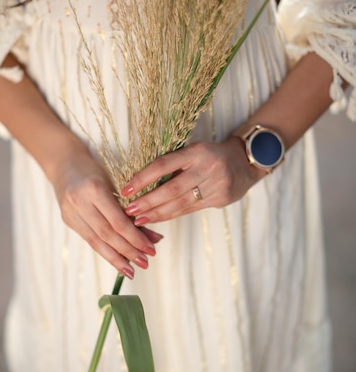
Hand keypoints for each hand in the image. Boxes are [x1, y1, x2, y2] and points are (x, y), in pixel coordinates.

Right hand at [51, 149, 162, 277]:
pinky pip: (90, 239)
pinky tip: (117, 261)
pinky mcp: (67, 220)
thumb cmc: (96, 171)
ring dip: (116, 258)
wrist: (64, 163)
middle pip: (107, 234)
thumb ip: (133, 211)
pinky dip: (105, 251)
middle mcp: (79, 202)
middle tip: (145, 263)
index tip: (151, 249)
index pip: (118, 221)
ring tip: (132, 270)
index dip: (135, 238)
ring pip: (96, 241)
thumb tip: (155, 239)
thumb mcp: (116, 184)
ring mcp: (70, 213)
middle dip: (128, 251)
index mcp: (94, 189)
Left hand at [121, 137, 263, 224]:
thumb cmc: (209, 155)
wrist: (245, 162)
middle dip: (148, 202)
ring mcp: (216, 184)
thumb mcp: (193, 152)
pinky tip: (157, 219)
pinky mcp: (220, 198)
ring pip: (181, 203)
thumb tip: (141, 184)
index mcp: (196, 151)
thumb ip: (172, 165)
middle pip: (171, 189)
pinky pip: (190, 209)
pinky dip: (171, 215)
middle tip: (129, 211)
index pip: (164, 165)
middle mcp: (207, 167)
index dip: (143, 178)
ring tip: (138, 220)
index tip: (126, 189)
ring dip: (157, 213)